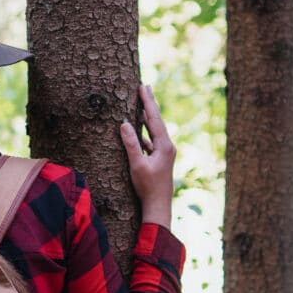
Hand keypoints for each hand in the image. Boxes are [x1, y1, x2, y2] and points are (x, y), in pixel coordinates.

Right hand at [119, 85, 175, 228]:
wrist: (158, 205)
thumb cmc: (147, 187)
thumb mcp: (137, 165)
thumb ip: (131, 144)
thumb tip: (125, 123)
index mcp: (164, 146)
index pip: (154, 119)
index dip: (148, 102)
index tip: (143, 87)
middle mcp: (167, 146)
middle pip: (156, 120)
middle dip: (149, 104)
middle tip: (145, 87)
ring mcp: (164, 152)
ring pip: (154, 129)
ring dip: (147, 116)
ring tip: (141, 103)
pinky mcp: (159, 158)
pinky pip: (151, 139)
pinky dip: (144, 130)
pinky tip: (137, 128)